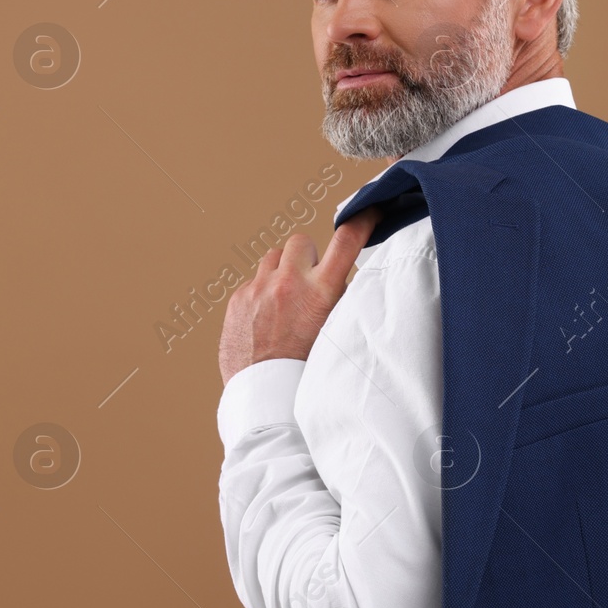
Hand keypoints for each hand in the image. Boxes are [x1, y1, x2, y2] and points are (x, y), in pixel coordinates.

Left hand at [218, 207, 382, 385]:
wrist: (266, 397)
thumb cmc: (306, 372)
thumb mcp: (338, 332)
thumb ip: (340, 300)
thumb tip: (344, 278)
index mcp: (320, 292)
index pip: (348, 240)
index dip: (363, 220)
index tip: (370, 210)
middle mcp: (288, 284)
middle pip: (302, 241)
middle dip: (307, 257)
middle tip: (310, 281)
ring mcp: (258, 290)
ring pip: (273, 258)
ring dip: (282, 272)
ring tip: (286, 302)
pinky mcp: (237, 300)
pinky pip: (252, 283)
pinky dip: (261, 294)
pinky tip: (266, 320)